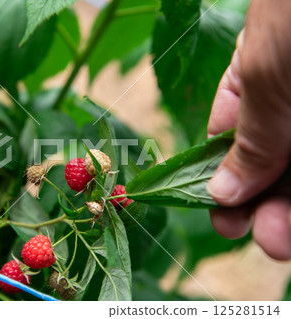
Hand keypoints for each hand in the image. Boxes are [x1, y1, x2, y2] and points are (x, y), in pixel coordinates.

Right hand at [207, 0, 290, 259]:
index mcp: (258, 80)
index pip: (233, 137)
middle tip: (263, 236)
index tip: (221, 211)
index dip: (223, 177)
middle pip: (274, 163)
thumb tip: (220, 190)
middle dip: (264, 204)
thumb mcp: (264, 71)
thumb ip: (247, 136)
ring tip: (280, 242)